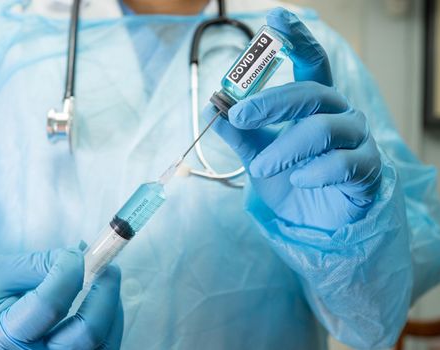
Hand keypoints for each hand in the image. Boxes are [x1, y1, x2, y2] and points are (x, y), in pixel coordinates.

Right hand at [0, 249, 122, 349]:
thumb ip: (40, 263)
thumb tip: (84, 254)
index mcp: (2, 341)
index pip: (49, 305)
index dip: (70, 272)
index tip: (77, 253)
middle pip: (87, 333)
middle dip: (105, 292)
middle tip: (107, 265)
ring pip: (104, 344)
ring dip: (113, 306)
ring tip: (106, 279)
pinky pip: (106, 348)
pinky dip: (112, 321)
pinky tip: (103, 300)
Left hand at [206, 8, 381, 229]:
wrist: (315, 224)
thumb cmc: (291, 181)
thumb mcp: (258, 156)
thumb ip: (240, 134)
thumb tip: (213, 108)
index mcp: (315, 104)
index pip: (311, 62)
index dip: (297, 39)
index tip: (276, 18)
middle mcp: (340, 113)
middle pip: (312, 92)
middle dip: (272, 103)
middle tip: (240, 117)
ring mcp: (357, 140)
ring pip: (325, 128)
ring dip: (286, 147)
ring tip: (260, 167)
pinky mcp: (367, 170)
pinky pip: (344, 164)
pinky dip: (315, 172)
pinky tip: (298, 181)